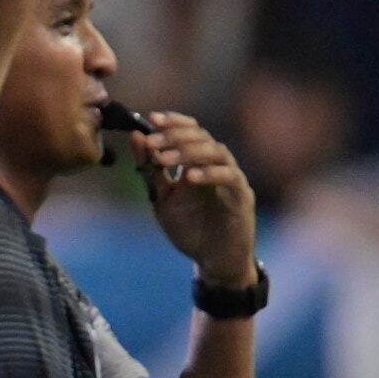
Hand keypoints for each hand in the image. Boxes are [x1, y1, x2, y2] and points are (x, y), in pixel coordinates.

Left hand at [128, 110, 257, 287]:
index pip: (190, 130)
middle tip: (152, 141)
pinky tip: (189, 177)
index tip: (151, 118)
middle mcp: (216, 165)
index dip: (173, 121)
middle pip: (202, 136)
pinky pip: (230, 177)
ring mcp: (231, 179)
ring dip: (189, 151)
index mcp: (197, 161)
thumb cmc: (189, 227)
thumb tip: (136, 136)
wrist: (212, 259)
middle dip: (175, 135)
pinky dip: (210, 173)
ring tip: (164, 159)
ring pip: (217, 152)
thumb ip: (150, 169)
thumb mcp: (161, 197)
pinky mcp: (242, 196)